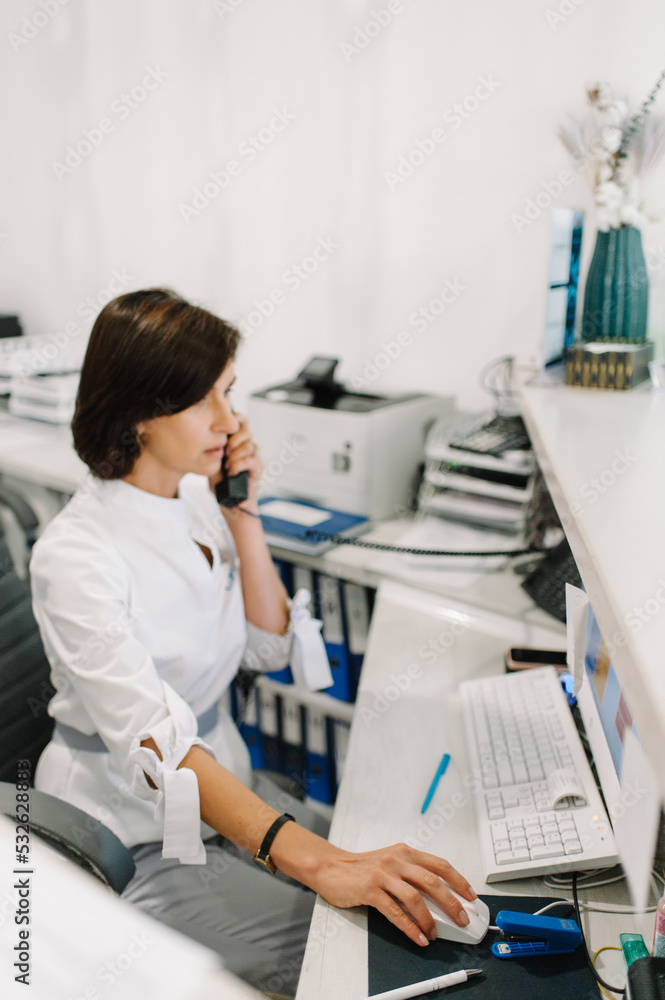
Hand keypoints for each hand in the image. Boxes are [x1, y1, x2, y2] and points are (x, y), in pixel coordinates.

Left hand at [208, 413, 262, 507]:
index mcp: (236, 441)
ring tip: (227, 465)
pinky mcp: (258, 469)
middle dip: (234, 438)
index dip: (236, 419)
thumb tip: (204, 432)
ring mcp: (253, 457)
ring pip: (249, 445)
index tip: (223, 428)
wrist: (229, 501)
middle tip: (225, 450)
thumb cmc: (219, 482)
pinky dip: (239, 465)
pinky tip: (232, 471)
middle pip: (247, 430)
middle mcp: (246, 446)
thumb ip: (211, 446)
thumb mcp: (210, 460)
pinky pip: (251, 460)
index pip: (241, 421)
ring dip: (235, 454)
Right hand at [310, 842, 476, 946]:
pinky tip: (418, 936)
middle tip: (461, 919)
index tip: (470, 895)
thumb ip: (412, 874)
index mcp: (405, 852)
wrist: (331, 867)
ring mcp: (383, 874)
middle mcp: (396, 860)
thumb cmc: (362, 867)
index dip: (458, 880)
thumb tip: (438, 897)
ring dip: (429, 919)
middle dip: (451, 903)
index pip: (439, 864)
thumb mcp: (391, 863)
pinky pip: (395, 912)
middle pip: (432, 881)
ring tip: (435, 933)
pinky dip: (410, 927)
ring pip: (415, 897)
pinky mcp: (370, 890)